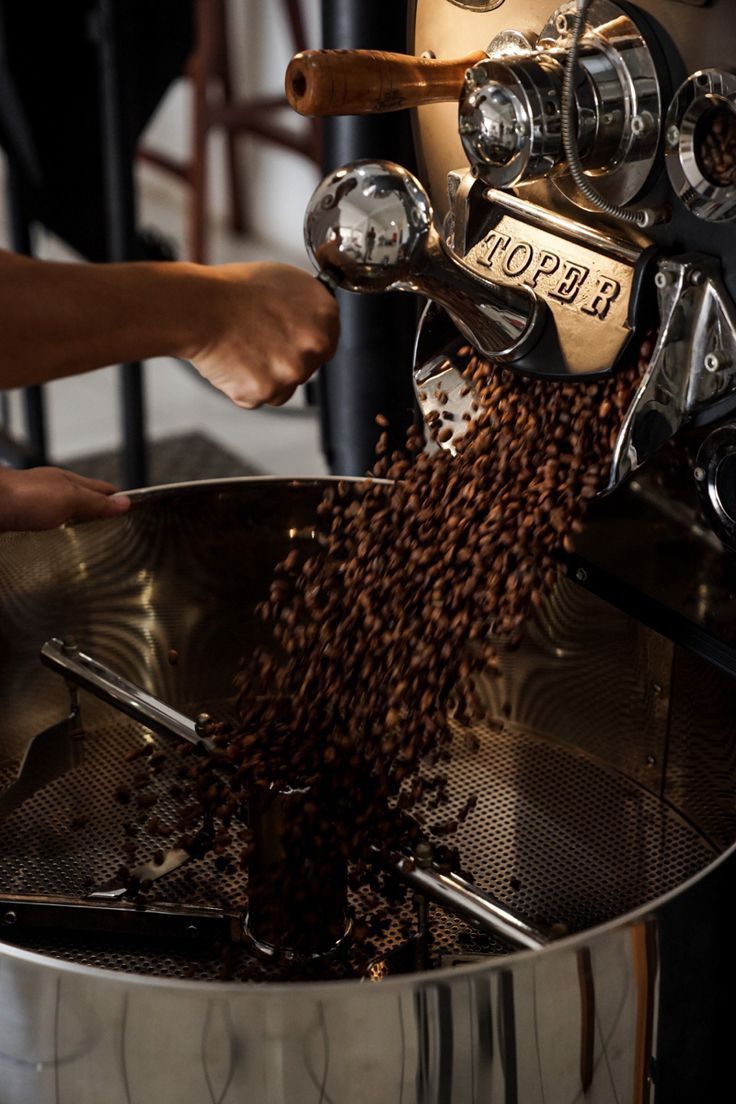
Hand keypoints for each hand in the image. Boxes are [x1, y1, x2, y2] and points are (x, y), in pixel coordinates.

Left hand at [0, 467, 130, 531]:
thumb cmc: (23, 496)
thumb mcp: (70, 498)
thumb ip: (96, 502)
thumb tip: (125, 503)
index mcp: (68, 481)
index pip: (102, 489)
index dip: (118, 498)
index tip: (133, 510)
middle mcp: (52, 491)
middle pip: (84, 500)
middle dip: (100, 512)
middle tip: (117, 528)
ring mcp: (36, 505)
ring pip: (65, 514)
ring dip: (78, 524)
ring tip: (92, 539)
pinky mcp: (22, 519)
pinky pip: (47, 526)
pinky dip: (58, 533)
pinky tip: (59, 541)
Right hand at [184, 262, 339, 407]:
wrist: (200, 307)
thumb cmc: (236, 290)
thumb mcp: (286, 282)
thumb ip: (309, 309)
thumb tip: (314, 323)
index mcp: (326, 315)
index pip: (327, 344)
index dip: (304, 344)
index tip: (288, 342)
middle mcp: (315, 345)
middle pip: (307, 368)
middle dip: (285, 361)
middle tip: (258, 343)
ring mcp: (292, 371)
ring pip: (284, 387)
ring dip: (266, 377)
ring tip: (243, 350)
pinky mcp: (266, 391)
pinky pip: (259, 397)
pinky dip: (245, 387)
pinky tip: (234, 363)